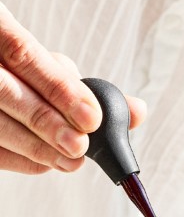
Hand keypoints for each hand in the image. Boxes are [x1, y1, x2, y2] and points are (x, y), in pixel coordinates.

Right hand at [0, 2, 145, 175]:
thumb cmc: (20, 67)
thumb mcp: (46, 61)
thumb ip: (86, 84)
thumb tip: (137, 112)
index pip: (22, 53)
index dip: (58, 87)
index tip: (92, 117)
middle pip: (4, 91)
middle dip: (46, 122)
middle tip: (80, 147)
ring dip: (35, 147)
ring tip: (70, 160)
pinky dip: (19, 159)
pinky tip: (45, 164)